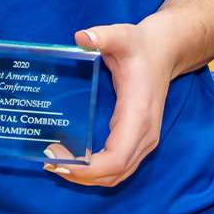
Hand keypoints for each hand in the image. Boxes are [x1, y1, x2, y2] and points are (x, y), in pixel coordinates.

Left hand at [42, 21, 179, 186]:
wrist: (164, 52)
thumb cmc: (141, 46)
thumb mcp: (123, 36)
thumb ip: (103, 35)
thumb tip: (81, 37)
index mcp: (139, 116)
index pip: (117, 158)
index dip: (89, 168)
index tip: (60, 160)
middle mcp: (145, 135)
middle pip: (114, 173)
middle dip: (81, 176)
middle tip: (49, 163)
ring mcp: (144, 141)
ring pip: (117, 175)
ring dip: (88, 178)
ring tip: (57, 165)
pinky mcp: (138, 141)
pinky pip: (118, 168)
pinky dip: (97, 172)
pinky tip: (74, 162)